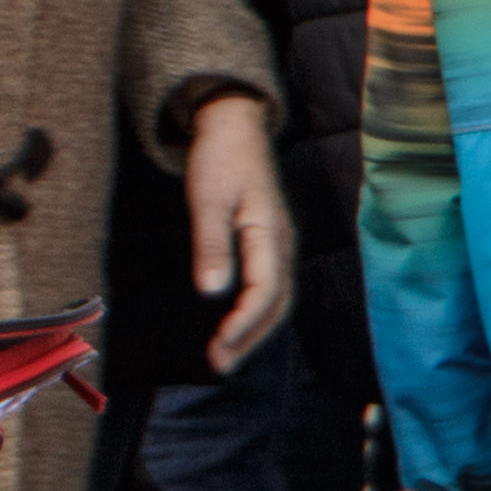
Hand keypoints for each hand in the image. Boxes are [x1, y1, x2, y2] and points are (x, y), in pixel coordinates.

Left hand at [184, 92, 293, 376]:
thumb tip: (213, 292)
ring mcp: (279, 243)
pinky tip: (234, 324)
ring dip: (252, 329)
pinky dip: (255, 311)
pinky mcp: (268, 242)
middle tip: (219, 365)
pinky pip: (269, 286)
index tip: (219, 349)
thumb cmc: (219, 158)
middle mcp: (282, 243)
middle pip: (277, 304)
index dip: (244, 324)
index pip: (265, 291)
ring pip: (276, 298)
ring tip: (224, 355)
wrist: (234, 125)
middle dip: (250, 337)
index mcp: (271, 234)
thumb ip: (211, 243)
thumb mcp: (208, 197)